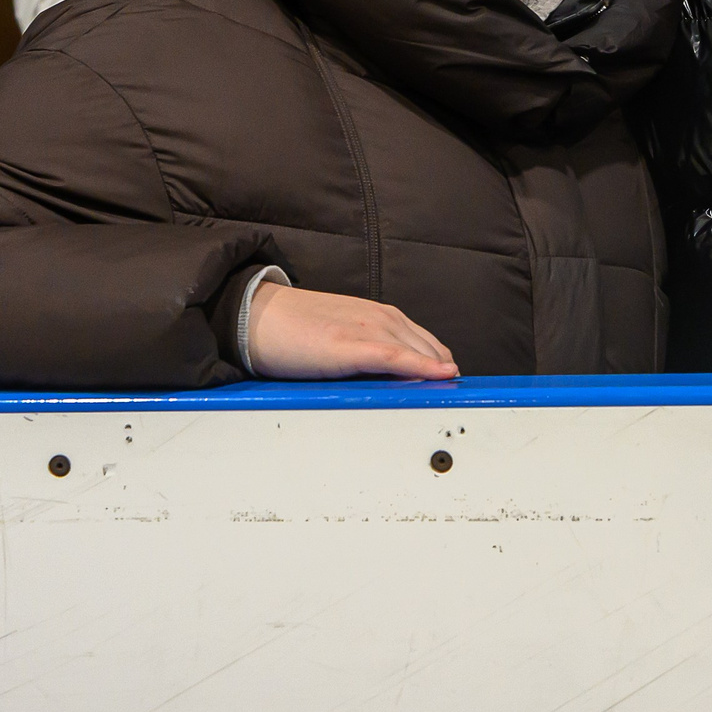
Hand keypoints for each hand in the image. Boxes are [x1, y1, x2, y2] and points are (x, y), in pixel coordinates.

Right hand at [245, 284, 458, 380]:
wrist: (256, 316)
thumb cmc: (293, 328)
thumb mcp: (342, 333)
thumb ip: (368, 350)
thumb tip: (391, 378)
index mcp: (379, 315)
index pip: (425, 342)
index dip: (441, 364)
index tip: (452, 384)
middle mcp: (380, 318)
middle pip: (428, 348)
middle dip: (442, 372)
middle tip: (455, 396)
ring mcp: (367, 330)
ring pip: (418, 353)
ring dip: (437, 374)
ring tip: (452, 395)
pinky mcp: (351, 346)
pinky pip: (396, 358)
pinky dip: (422, 367)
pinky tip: (440, 376)